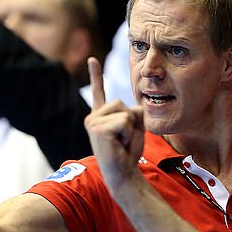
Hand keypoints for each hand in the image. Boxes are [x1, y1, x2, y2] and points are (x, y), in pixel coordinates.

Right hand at [84, 57, 144, 189]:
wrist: (123, 173)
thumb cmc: (129, 152)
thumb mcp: (135, 126)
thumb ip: (133, 112)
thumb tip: (138, 107)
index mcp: (101, 115)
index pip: (99, 91)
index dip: (95, 74)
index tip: (92, 59)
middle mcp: (93, 117)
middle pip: (122, 102)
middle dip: (131, 119)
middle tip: (123, 138)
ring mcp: (93, 122)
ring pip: (124, 112)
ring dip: (129, 127)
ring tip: (121, 141)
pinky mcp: (97, 128)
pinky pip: (124, 121)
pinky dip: (127, 133)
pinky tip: (118, 144)